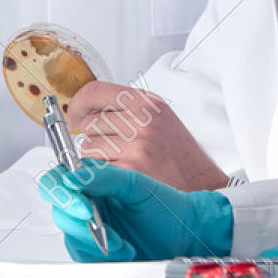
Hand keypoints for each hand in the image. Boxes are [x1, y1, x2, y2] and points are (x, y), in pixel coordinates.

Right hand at [38, 159, 232, 261]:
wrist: (182, 238)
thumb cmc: (164, 207)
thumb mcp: (135, 185)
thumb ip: (104, 176)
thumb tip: (73, 176)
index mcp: (92, 178)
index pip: (58, 178)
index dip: (61, 192)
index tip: (83, 205)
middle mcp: (84, 200)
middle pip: (58, 207)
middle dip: (78, 220)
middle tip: (98, 224)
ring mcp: (85, 225)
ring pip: (69, 232)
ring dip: (94, 239)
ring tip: (121, 241)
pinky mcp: (89, 248)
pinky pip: (80, 252)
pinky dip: (100, 254)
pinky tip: (121, 249)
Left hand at [68, 81, 228, 190]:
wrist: (204, 187)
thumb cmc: (180, 156)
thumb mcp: (159, 119)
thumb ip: (126, 109)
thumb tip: (85, 108)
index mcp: (147, 103)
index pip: (95, 90)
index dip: (78, 103)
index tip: (74, 114)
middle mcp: (142, 121)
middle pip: (89, 123)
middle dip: (95, 137)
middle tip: (116, 148)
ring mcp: (136, 146)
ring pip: (88, 147)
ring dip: (98, 158)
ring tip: (124, 163)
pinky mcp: (130, 171)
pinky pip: (95, 168)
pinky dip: (102, 174)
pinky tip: (125, 175)